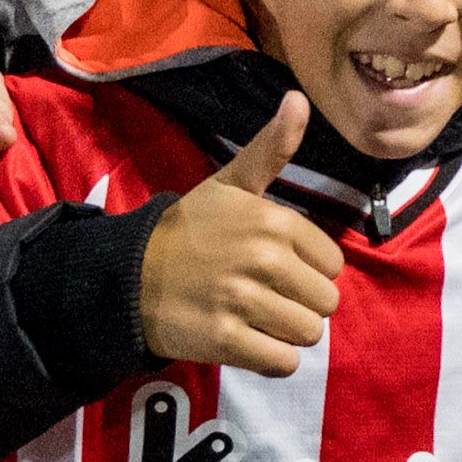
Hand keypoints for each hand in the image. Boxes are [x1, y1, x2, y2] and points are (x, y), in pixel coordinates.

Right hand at [136, 93, 343, 376]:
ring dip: (286, 333)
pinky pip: (282, 363)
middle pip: (325, 303)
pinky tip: (248, 341)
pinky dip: (271, 360)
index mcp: (274, 221)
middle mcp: (262, 259)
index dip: (307, 270)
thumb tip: (298, 97)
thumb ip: (272, 148)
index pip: (332, 265)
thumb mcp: (231, 184)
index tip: (274, 266)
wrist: (129, 276)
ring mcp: (242, 301)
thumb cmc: (190, 230)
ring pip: (307, 334)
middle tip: (262, 295)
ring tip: (254, 317)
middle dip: (300, 304)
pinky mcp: (225, 341)